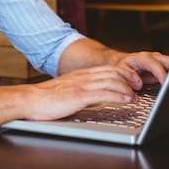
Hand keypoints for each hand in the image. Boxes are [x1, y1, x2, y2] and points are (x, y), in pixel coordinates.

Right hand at [24, 65, 141, 120]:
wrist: (29, 100)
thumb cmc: (45, 99)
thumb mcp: (66, 90)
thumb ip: (80, 90)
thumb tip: (93, 96)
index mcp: (80, 75)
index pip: (107, 68)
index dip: (123, 72)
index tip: (133, 79)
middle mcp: (82, 77)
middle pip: (113, 71)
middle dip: (129, 78)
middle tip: (140, 85)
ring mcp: (81, 85)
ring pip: (111, 81)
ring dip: (128, 89)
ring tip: (136, 96)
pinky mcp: (78, 96)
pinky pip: (104, 93)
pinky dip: (119, 96)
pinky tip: (127, 100)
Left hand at [114, 51, 168, 89]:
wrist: (124, 62)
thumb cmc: (123, 66)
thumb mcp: (121, 70)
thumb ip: (128, 76)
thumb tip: (138, 83)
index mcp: (143, 58)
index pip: (154, 64)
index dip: (161, 73)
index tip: (165, 82)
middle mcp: (154, 57)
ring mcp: (161, 61)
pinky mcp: (164, 67)